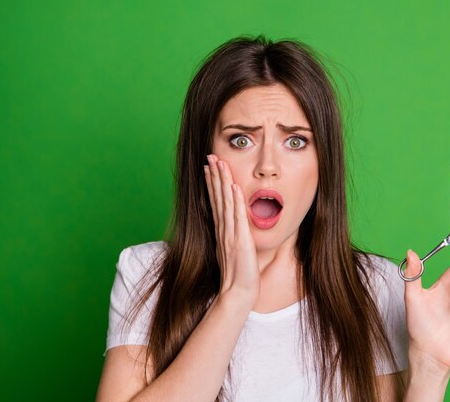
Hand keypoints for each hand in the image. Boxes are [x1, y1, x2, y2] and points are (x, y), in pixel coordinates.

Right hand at [204, 154, 259, 304]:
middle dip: (214, 176)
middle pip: (217, 198)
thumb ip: (235, 237)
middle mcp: (223, 230)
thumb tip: (238, 227)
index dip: (212, 184)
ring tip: (219, 163)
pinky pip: (236, 216)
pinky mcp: (240, 240)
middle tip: (210, 157)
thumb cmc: (239, 275)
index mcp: (222, 231)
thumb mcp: (236, 252)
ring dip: (222, 181)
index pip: (216, 202)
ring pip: (225, 202)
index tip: (209, 168)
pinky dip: (235, 200)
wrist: (239, 293)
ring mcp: (230, 234)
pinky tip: (233, 186)